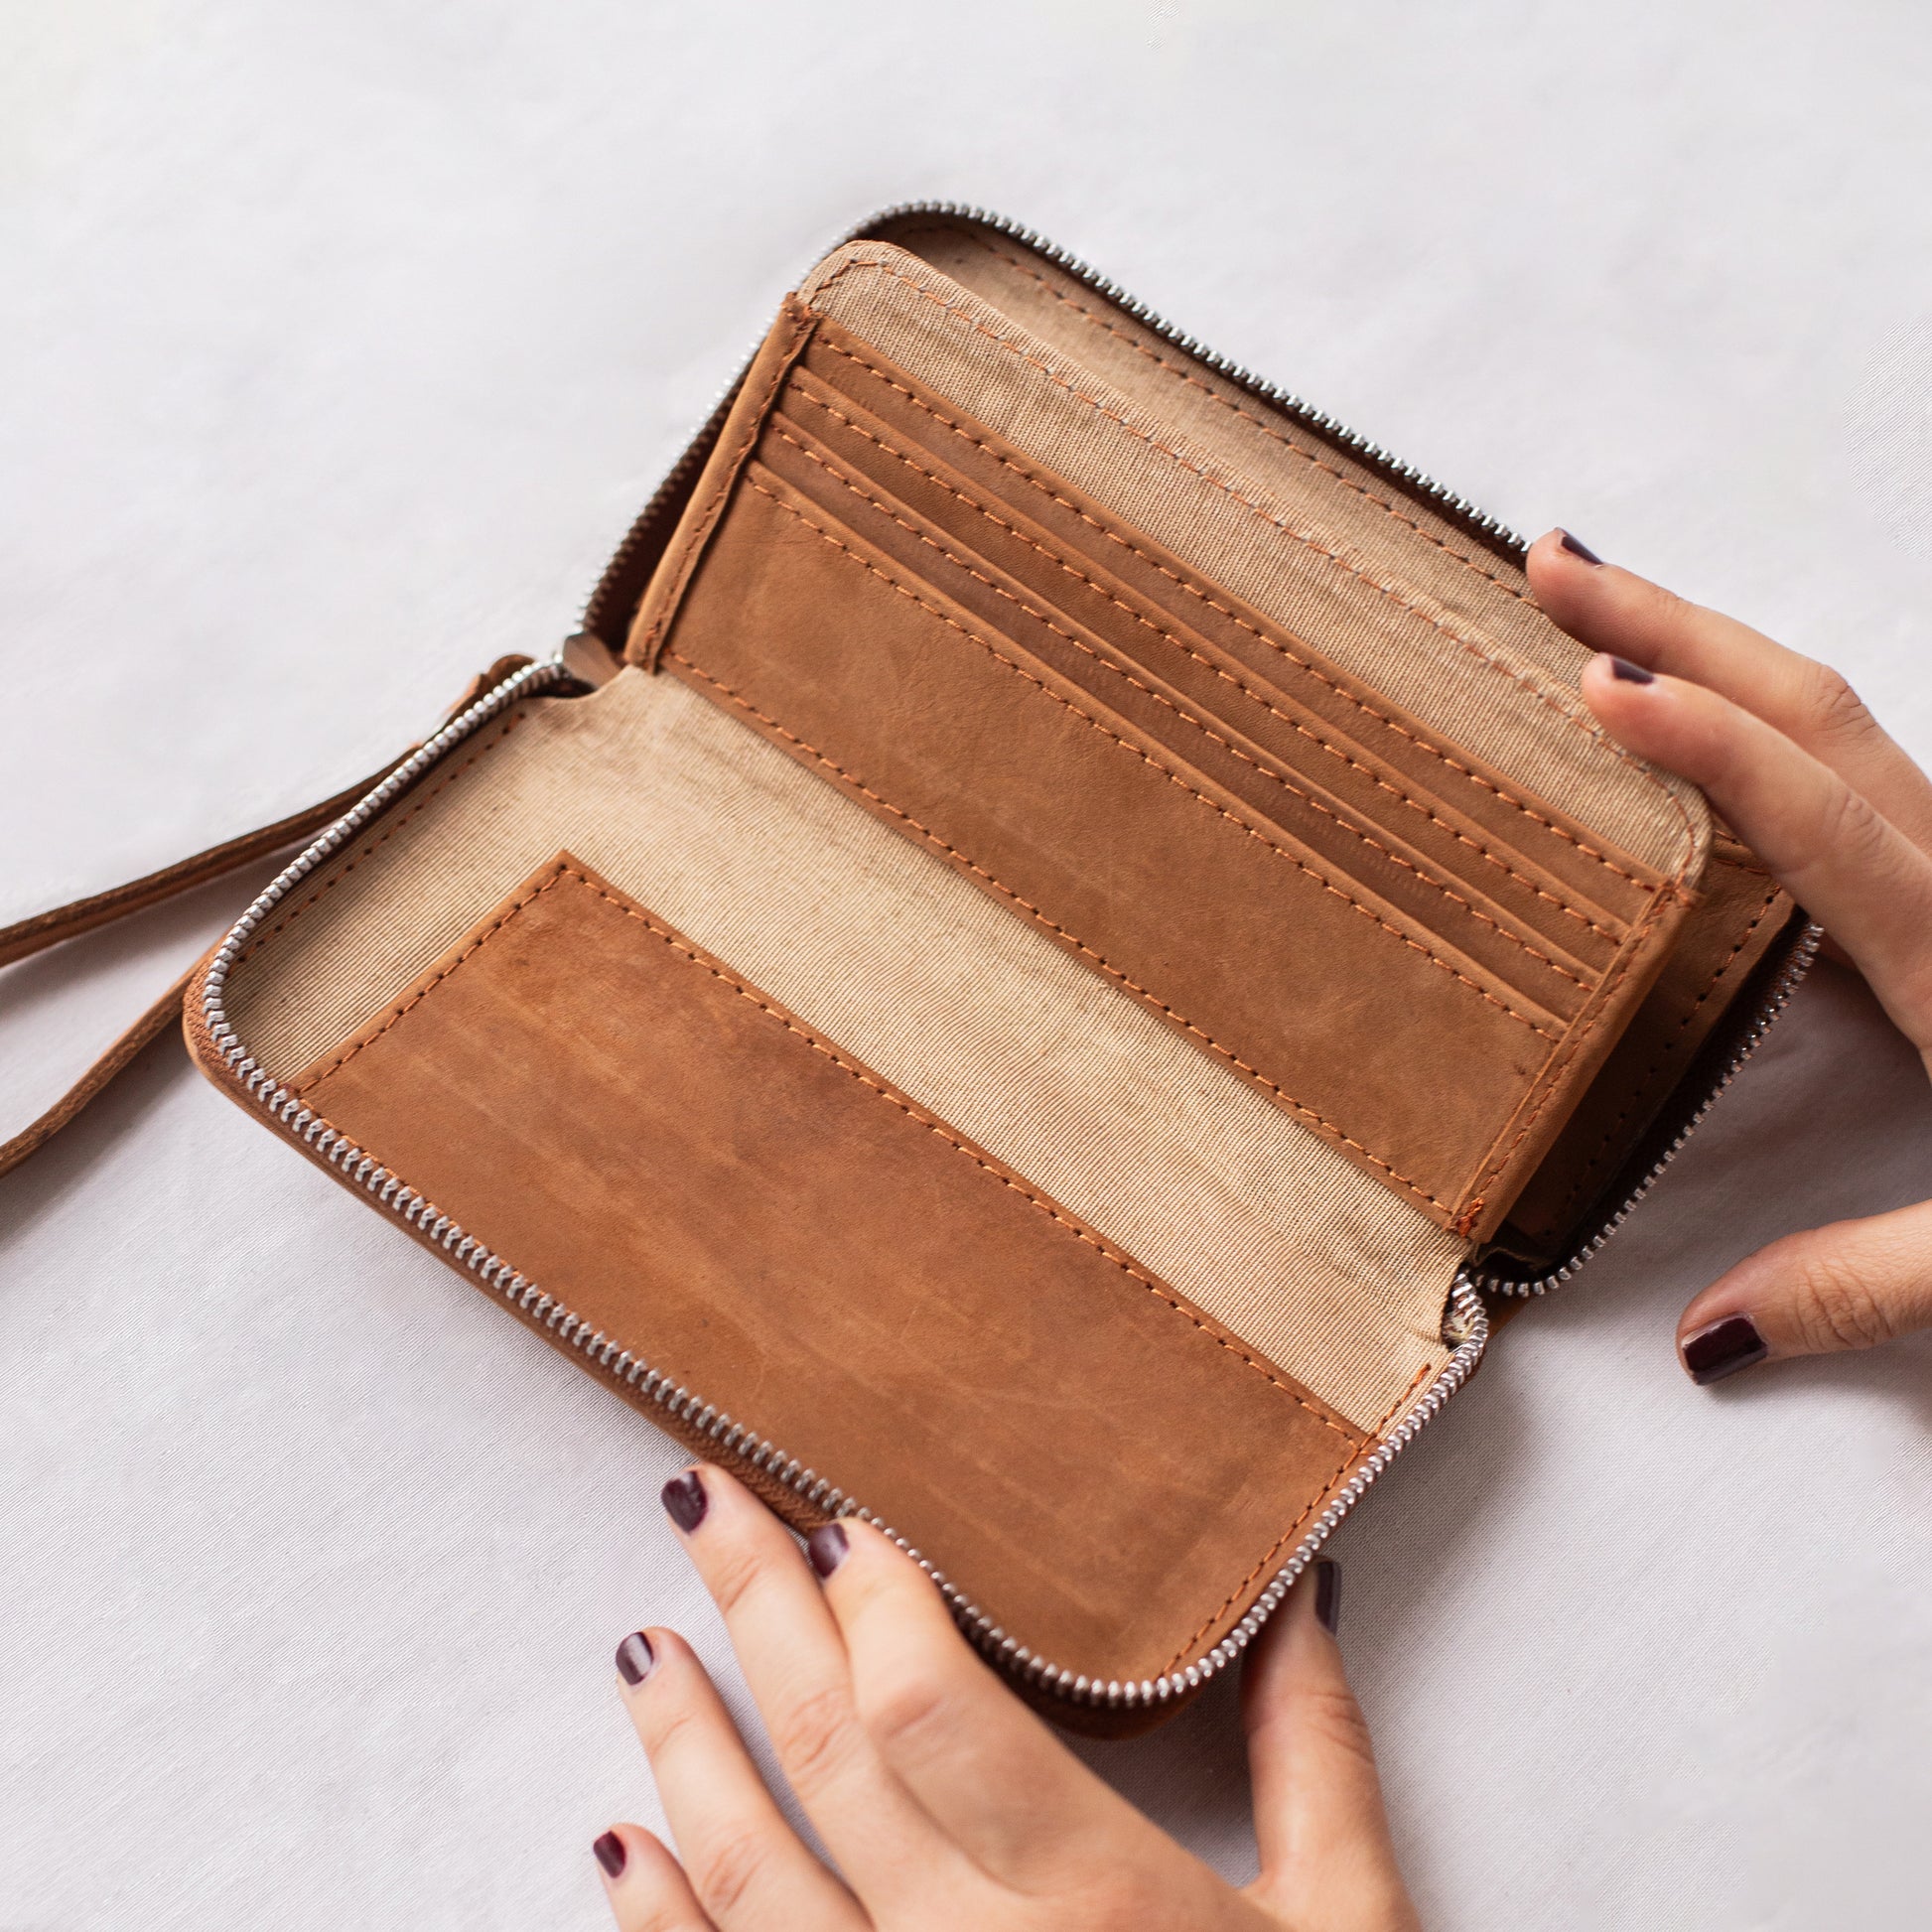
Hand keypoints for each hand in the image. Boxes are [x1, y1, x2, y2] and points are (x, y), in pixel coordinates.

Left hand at [592, 1466, 1418, 1929]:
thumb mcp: (1350, 1928)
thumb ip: (1314, 1753)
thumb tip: (1294, 1594)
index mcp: (1102, 1901)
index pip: (932, 1704)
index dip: (870, 1600)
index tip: (836, 1520)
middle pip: (830, 1754)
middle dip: (755, 1609)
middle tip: (704, 1501)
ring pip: (752, 1877)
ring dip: (685, 1752)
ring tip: (644, 1645)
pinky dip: (660, 1923)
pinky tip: (622, 1843)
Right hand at [1530, 528, 1931, 1379]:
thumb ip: (1859, 1283)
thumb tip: (1701, 1337)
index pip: (1817, 815)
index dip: (1705, 744)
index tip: (1598, 681)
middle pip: (1815, 708)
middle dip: (1674, 621)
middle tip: (1549, 564)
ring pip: (1844, 719)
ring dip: (1718, 652)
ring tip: (1605, 627)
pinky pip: (1867, 765)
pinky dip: (1771, 722)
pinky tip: (1719, 736)